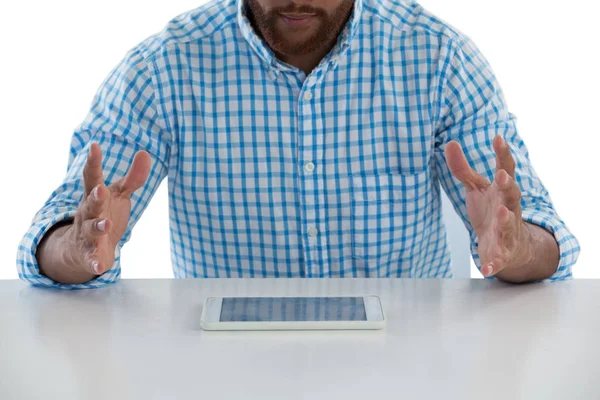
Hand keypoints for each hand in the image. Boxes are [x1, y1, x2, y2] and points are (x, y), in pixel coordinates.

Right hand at [66, 143, 150, 275]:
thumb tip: (145, 152)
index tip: (94, 146)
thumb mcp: (119, 195)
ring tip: (106, 224)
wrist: (83, 248)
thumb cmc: (104, 214)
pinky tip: (99, 267)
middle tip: (101, 189)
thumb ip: (133, 177)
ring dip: (97, 227)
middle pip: (91, 203)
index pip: (92, 177)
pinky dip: (94, 263)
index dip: (93, 162)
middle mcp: (88, 213)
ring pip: (90, 230)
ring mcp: (86, 234)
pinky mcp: (89, 254)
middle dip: (95, 197)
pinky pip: (91, 259)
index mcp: (94, 196)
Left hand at [445, 135, 532, 277]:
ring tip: (500, 213)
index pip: (505, 169)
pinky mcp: (502, 253)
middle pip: (512, 195)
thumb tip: (450, 143)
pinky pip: (498, 259)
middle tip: (502, 176)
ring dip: (505, 219)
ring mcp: (507, 231)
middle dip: (507, 185)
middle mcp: (509, 208)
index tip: (499, 137)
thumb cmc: (492, 210)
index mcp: (502, 191)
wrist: (509, 246)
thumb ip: (463, 169)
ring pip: (509, 225)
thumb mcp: (477, 189)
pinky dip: (493, 263)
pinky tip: (486, 268)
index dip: (503, 153)